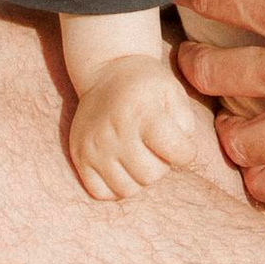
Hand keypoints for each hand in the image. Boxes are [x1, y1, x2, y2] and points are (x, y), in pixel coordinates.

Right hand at [65, 54, 218, 200]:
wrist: (107, 70)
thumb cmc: (146, 85)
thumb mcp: (173, 92)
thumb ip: (185, 124)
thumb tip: (181, 154)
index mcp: (143, 112)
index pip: (176, 151)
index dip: (186, 153)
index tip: (182, 146)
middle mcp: (115, 131)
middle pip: (151, 175)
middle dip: (162, 165)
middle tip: (157, 149)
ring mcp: (94, 146)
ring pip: (127, 189)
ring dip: (139, 178)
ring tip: (140, 156)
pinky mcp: (79, 156)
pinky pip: (101, 193)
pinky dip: (116, 186)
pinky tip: (121, 166)